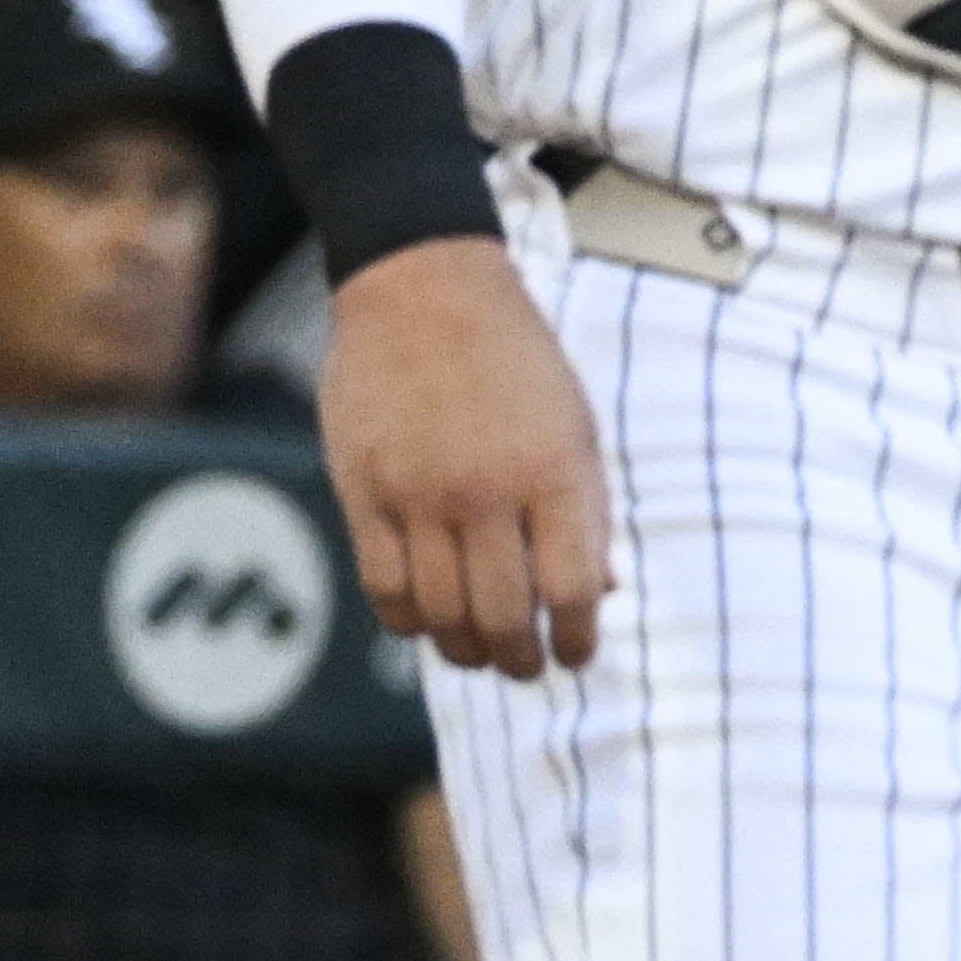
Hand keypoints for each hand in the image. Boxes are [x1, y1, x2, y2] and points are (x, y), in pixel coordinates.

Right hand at [320, 236, 611, 679]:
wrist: (425, 292)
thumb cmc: (517, 365)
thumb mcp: (576, 429)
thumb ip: (585, 513)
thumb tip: (598, 595)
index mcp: (555, 474)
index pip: (573, 589)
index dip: (580, 637)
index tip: (578, 653)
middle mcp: (486, 491)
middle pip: (504, 614)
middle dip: (521, 658)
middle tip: (528, 668)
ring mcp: (418, 494)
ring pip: (441, 612)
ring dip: (465, 650)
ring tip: (480, 655)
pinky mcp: (363, 491)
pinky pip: (383, 586)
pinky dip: (409, 620)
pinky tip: (427, 624)